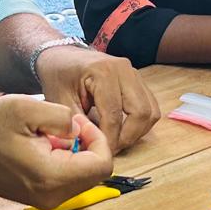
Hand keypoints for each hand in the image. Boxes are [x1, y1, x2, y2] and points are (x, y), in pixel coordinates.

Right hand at [0, 95, 112, 208]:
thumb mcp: (25, 107)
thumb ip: (61, 116)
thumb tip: (78, 130)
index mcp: (51, 177)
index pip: (102, 164)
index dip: (97, 138)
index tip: (77, 122)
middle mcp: (52, 196)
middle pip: (96, 172)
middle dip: (88, 145)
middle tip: (65, 125)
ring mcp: (47, 201)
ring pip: (84, 176)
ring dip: (77, 153)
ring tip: (50, 135)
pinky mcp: (42, 199)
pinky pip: (69, 180)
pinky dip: (66, 161)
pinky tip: (45, 146)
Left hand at [35, 44, 159, 152]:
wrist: (63, 56)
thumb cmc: (59, 76)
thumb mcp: (60, 101)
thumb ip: (76, 125)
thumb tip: (90, 149)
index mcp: (104, 72)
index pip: (114, 115)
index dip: (109, 139)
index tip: (101, 153)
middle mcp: (124, 70)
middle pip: (141, 113)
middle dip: (128, 137)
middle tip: (111, 149)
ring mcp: (134, 73)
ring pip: (151, 111)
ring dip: (137, 132)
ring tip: (117, 141)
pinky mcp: (138, 80)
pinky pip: (150, 106)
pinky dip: (141, 123)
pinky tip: (123, 130)